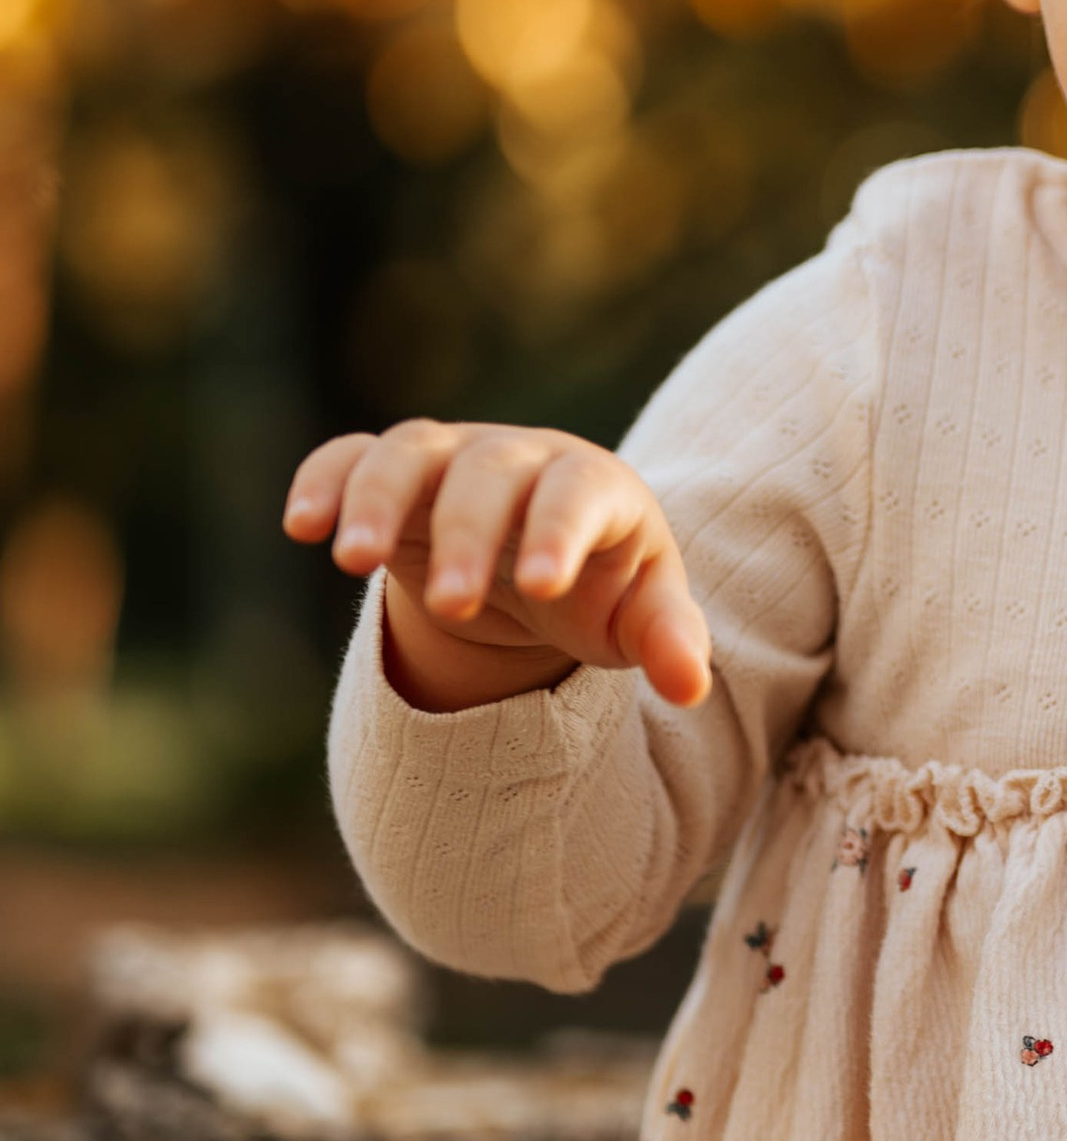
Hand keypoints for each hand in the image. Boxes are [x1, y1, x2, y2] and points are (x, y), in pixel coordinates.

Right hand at [284, 421, 711, 715]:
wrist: (541, 556)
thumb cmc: (600, 584)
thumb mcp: (640, 614)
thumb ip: (668, 640)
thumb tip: (692, 685)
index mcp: (594, 486)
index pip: (578, 493)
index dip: (561, 532)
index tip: (545, 587)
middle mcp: (519, 459)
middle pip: (488, 476)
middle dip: (468, 535)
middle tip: (456, 605)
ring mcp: (451, 458)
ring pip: (410, 454)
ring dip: (378, 500)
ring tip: (351, 562)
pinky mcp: (394, 474)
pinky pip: (351, 458)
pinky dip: (325, 480)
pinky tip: (300, 525)